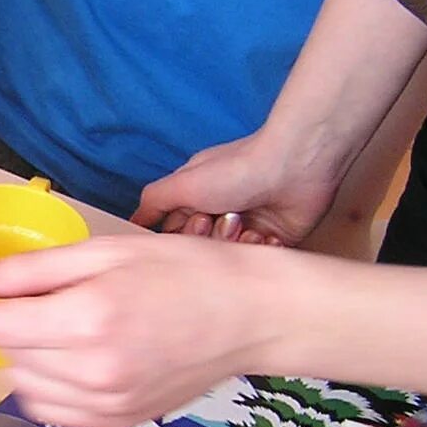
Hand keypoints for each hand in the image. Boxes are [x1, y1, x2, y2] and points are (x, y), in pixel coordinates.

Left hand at [0, 234, 277, 426]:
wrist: (252, 317)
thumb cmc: (182, 271)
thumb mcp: (101, 253)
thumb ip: (26, 271)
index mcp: (87, 321)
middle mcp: (92, 372)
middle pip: (5, 352)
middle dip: (0, 320)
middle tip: (26, 293)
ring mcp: (105, 405)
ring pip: (22, 384)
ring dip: (22, 353)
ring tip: (58, 323)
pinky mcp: (117, 422)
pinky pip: (52, 409)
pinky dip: (45, 383)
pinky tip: (71, 356)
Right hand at [133, 131, 341, 245]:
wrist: (294, 167)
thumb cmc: (236, 170)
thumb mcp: (180, 183)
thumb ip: (152, 204)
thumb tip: (133, 222)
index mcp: (198, 198)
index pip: (179, 233)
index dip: (186, 234)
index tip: (198, 220)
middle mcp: (222, 212)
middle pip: (204, 247)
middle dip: (213, 238)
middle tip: (225, 218)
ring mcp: (249, 226)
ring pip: (231, 256)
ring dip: (239, 244)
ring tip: (250, 224)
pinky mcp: (277, 237)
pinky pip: (261, 259)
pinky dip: (264, 250)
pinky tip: (268, 233)